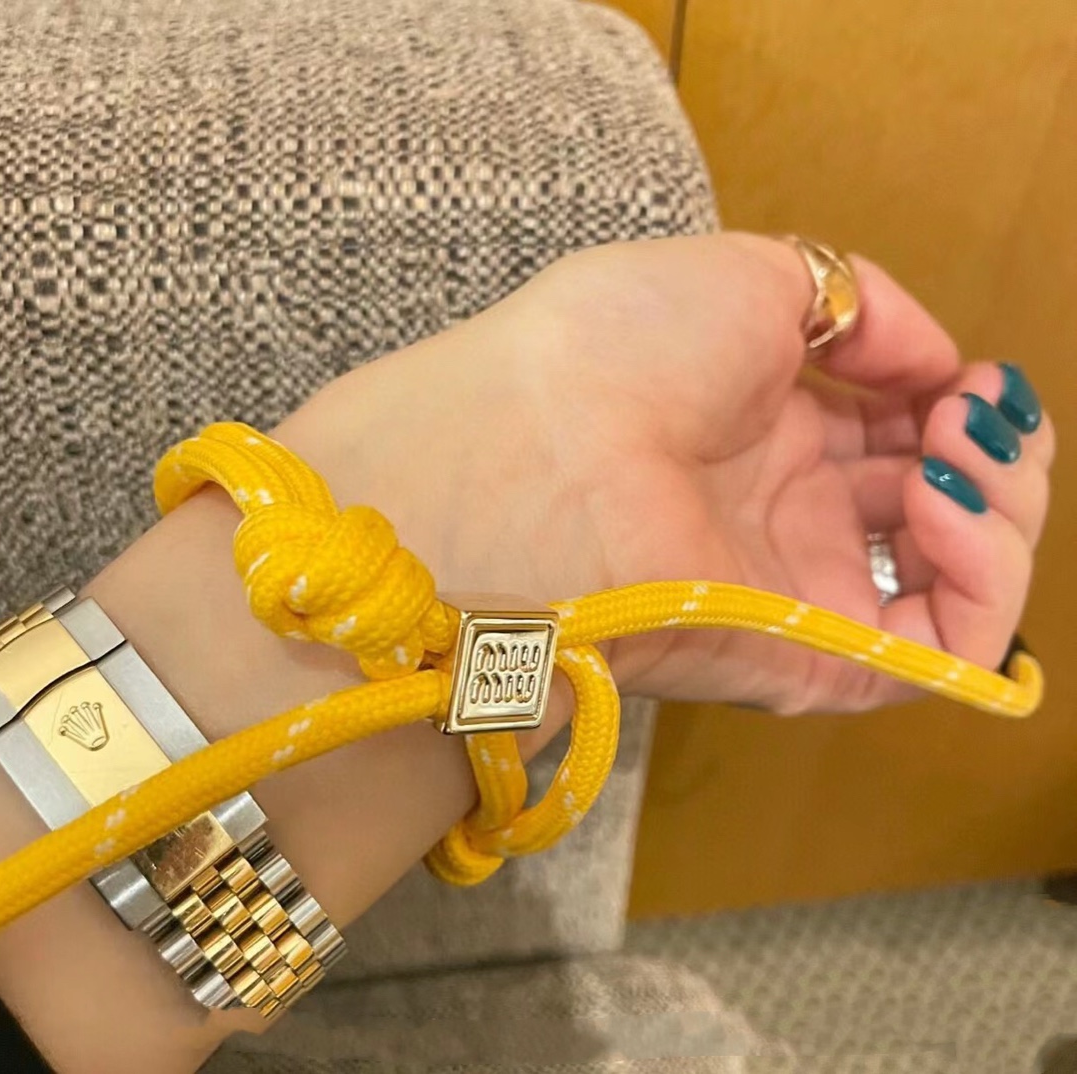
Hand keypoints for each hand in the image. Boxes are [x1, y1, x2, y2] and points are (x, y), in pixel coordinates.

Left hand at [284, 232, 1052, 713]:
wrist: (544, 447)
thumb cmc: (618, 348)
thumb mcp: (752, 279)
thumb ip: (860, 307)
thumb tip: (936, 358)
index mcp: (765, 435)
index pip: (894, 440)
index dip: (952, 406)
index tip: (967, 373)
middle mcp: (786, 520)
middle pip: (934, 514)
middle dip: (988, 458)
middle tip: (973, 413)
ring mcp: (802, 594)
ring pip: (956, 589)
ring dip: (1001, 513)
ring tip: (960, 452)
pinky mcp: (813, 661)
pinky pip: (944, 655)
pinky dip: (985, 581)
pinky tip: (948, 504)